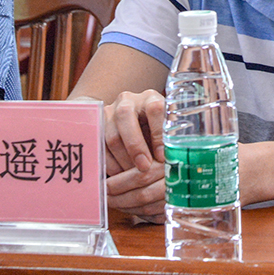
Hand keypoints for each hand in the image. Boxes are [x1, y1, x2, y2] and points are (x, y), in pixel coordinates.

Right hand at [104, 90, 165, 221]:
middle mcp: (128, 101)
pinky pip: (100, 147)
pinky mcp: (96, 127)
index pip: (154, 108)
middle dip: (135, 146)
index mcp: (150, 98)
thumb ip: (169, 140)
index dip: (158, 133)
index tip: (162, 155)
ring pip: (112, 135)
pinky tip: (120, 175)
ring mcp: (109, 112)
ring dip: (123, 159)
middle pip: (125, 117)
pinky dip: (110, 164)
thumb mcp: (164, 128)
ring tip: (134, 176)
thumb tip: (176, 164)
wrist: (124, 119)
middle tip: (145, 168)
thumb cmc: (153, 129)